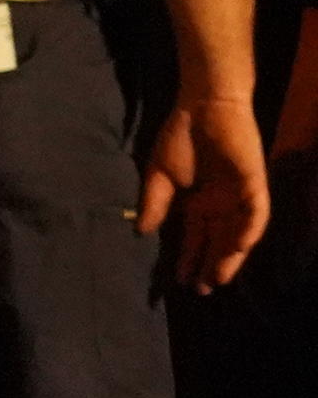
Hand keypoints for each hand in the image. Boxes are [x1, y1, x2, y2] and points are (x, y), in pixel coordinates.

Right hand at [143, 90, 272, 293]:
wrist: (204, 106)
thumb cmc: (180, 137)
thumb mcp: (159, 174)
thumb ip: (154, 203)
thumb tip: (143, 232)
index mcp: (197, 203)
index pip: (194, 238)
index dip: (188, 259)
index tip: (178, 281)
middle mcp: (220, 205)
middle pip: (218, 243)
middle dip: (211, 266)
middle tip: (202, 291)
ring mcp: (238, 197)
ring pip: (238, 234)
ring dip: (230, 257)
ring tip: (218, 278)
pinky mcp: (254, 185)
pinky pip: (255, 215)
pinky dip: (248, 232)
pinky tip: (238, 248)